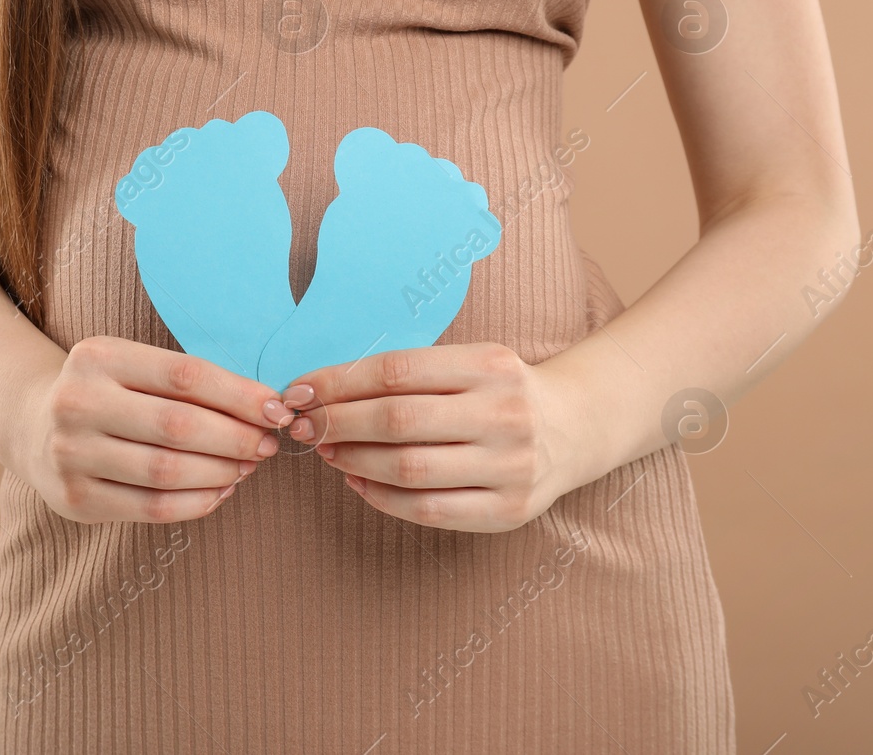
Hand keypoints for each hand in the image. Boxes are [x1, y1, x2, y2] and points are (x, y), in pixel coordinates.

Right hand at [10, 336, 294, 523]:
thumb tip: (265, 408)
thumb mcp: (132, 366)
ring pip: (167, 471)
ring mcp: (71, 454)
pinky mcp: (75, 499)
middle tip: (266, 444)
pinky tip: (219, 491)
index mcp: (98, 357)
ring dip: (221, 472)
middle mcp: (77, 402)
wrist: (33, 425)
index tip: (277, 409)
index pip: (184, 375)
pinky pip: (152, 508)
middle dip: (236, 437)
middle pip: (178, 425)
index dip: (238, 395)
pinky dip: (197, 502)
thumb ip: (187, 382)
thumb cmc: (106, 391)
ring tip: (246, 467)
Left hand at [283, 343, 594, 532]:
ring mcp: (510, 466)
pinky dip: (381, 497)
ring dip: (352, 460)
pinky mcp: (509, 510)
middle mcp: (504, 414)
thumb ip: (406, 373)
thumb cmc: (497, 390)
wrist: (574, 428)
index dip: (337, 383)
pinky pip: (428, 510)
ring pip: (409, 469)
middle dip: (336, 423)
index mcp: (489, 365)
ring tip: (326, 451)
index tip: (299, 391)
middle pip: (397, 421)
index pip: (395, 372)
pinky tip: (357, 481)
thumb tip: (320, 391)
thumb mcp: (467, 361)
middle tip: (302, 426)